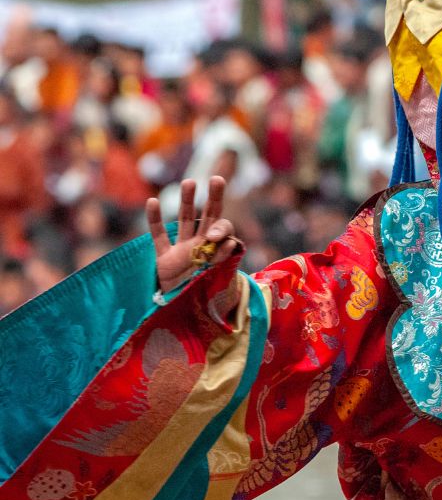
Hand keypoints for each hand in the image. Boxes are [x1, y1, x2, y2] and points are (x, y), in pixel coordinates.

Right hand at [146, 176, 237, 293]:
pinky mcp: (164, 260)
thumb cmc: (202, 302)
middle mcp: (202, 248)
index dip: (221, 230)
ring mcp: (182, 251)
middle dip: (214, 198)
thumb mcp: (215, 282)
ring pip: (185, 221)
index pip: (224, 231)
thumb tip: (230, 243)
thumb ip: (222, 262)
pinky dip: (155, 220)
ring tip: (190, 182)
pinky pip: (159, 237)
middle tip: (218, 179)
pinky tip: (153, 201)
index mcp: (218, 253)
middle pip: (210, 217)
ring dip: (187, 202)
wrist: (180, 319)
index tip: (212, 238)